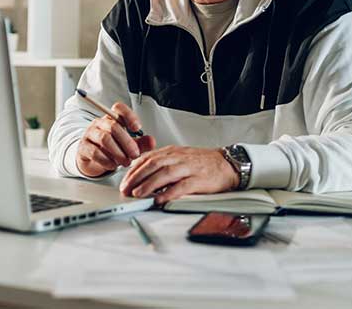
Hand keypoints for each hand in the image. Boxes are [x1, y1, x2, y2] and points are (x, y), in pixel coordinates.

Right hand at [76, 102, 155, 177]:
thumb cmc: (112, 148)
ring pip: (105, 139)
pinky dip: (107, 160)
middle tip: (135, 154)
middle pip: (113, 126)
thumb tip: (152, 141)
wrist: (93, 160)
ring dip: (118, 152)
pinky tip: (113, 165)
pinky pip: (95, 152)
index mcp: (112, 118)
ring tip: (126, 162)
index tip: (137, 129)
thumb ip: (141, 143)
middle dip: (127, 142)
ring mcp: (90, 134)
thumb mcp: (128, 146)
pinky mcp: (83, 147)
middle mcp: (100, 123)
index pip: (119, 108)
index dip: (129, 116)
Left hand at [119, 145, 238, 204]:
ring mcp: (189, 168)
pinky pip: (181, 186)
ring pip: (165, 174)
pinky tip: (159, 199)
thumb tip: (142, 173)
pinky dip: (168, 193)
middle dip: (136, 177)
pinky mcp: (199, 180)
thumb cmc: (202, 163)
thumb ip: (162, 163)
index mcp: (172, 152)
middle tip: (126, 189)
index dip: (133, 169)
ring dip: (149, 184)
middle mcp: (178, 158)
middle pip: (153, 164)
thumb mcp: (179, 157)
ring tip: (138, 194)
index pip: (147, 158)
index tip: (124, 180)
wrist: (227, 164)